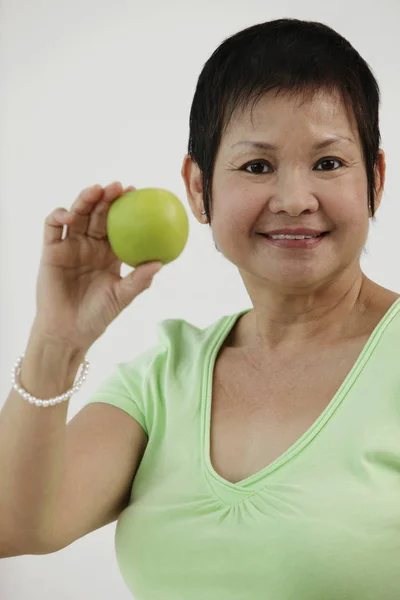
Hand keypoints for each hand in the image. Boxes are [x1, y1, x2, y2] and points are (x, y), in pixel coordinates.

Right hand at [32, 182, 162, 350]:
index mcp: (109, 252)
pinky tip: (70, 215)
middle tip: (119, 187)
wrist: (69, 331)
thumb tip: (160, 262)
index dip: (127, 206)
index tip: (138, 193)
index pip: (119, 223)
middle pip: (98, 213)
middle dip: (108, 196)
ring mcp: (70, 245)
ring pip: (77, 214)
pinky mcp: (51, 250)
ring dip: (85, 199)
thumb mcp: (122, 296)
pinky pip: (53, 227)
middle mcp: (90, 245)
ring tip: (97, 191)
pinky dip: (59, 216)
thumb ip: (139, 280)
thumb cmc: (98, 315)